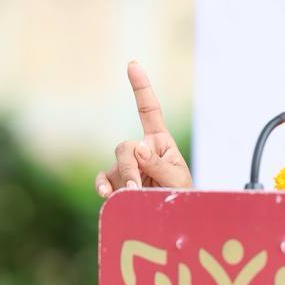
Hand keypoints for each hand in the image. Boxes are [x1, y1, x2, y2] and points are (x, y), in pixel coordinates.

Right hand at [96, 60, 192, 196]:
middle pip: (125, 147)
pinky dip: (102, 186)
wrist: (175, 220)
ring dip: (124, 180)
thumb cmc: (182, 197)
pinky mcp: (116, 183)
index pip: (149, 111)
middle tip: (138, 187)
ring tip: (136, 196)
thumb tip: (138, 149)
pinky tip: (106, 194)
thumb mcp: (178, 180)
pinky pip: (103, 179)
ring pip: (116, 165)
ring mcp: (127, 167)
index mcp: (160, 142)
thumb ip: (159, 165)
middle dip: (130, 167)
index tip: (133, 64)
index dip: (141, 88)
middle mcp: (141, 151)